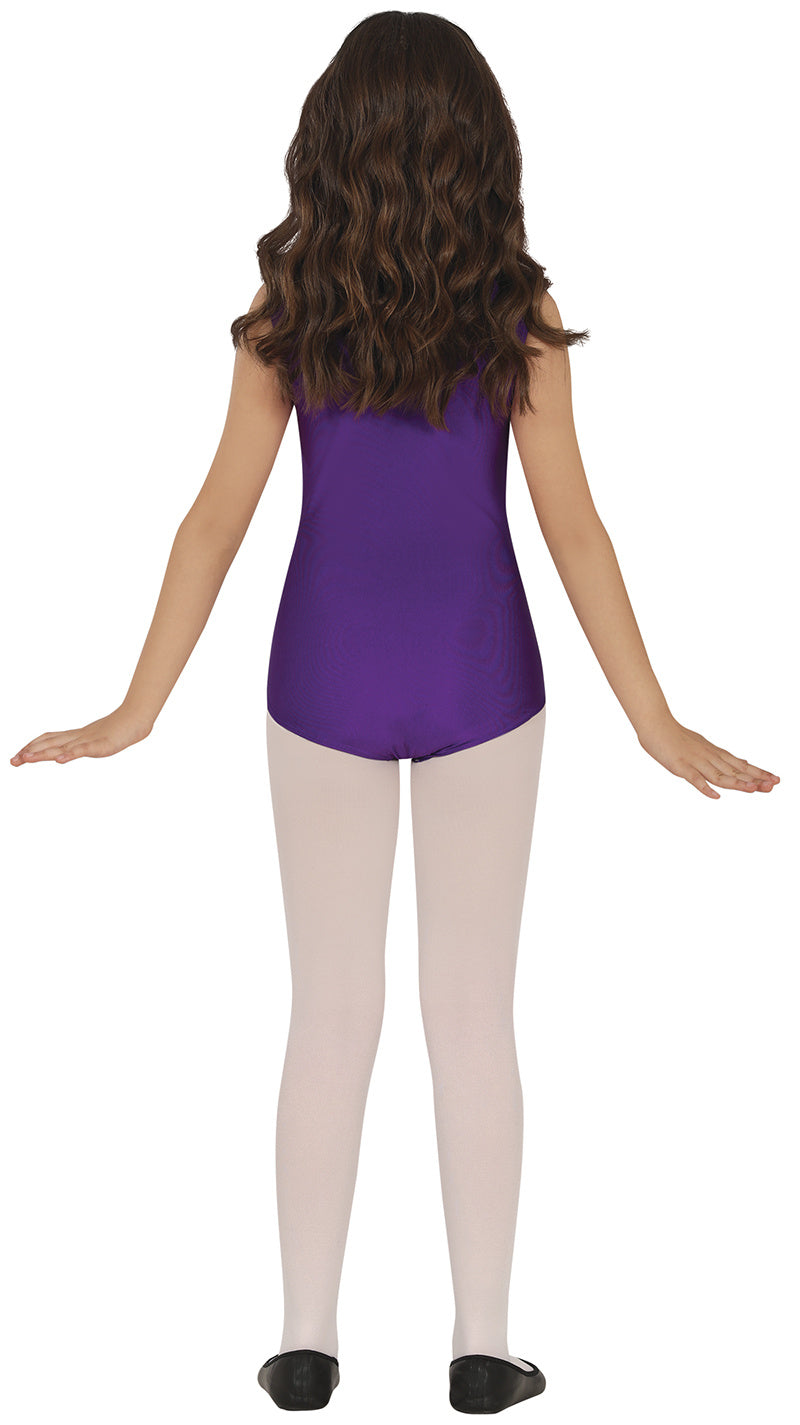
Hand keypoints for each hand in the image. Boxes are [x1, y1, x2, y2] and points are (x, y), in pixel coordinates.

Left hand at [9, 707, 152, 765]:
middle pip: (50, 743)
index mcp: (76, 736)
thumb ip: (84, 744)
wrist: (137, 718)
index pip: (48, 739)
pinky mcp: (102, 744)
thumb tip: (71, 750)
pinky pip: (83, 749)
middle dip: (30, 752)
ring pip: (62, 747)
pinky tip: (59, 760)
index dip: (32, 746)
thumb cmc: (121, 729)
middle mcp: (78, 737)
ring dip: (43, 753)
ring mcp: (89, 740)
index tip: (18, 756)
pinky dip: (70, 754)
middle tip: (13, 761)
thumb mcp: (97, 740)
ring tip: (26, 759)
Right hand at [636, 713, 778, 798]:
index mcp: (715, 753)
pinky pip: (695, 779)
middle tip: (774, 784)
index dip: (758, 772)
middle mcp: (709, 757)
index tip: (775, 779)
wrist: (656, 724)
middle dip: (755, 778)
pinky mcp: (681, 766)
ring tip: (754, 789)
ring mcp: (695, 762)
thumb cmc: (676, 735)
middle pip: (735, 770)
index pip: (741, 765)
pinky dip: (705, 788)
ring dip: (737, 783)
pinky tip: (715, 796)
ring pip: (719, 774)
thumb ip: (722, 756)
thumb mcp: (704, 744)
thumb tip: (741, 761)